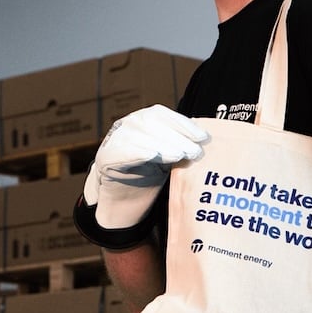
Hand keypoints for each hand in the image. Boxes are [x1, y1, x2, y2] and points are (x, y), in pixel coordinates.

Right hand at [83, 104, 207, 228]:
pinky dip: (140, 151)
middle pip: (152, 123)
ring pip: (139, 135)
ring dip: (162, 144)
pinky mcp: (106, 157)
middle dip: (177, 136)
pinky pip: (124, 151)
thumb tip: (204, 142)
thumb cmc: (148, 175)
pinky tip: (155, 156)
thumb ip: (178, 146)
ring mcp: (114, 140)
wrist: (123, 198)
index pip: (162, 114)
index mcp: (142, 121)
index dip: (182, 123)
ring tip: (180, 155)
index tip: (202, 137)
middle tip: (195, 151)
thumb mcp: (166, 157)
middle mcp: (126, 125)